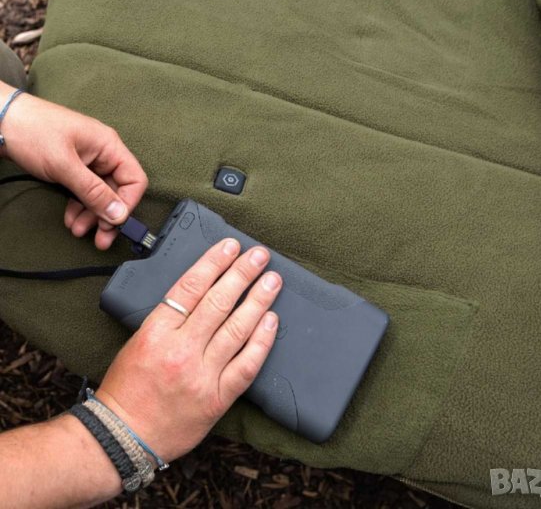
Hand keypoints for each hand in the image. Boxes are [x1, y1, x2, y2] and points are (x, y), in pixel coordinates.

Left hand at [0, 82, 147, 248]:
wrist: (1, 119)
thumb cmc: (32, 131)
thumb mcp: (64, 165)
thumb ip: (93, 191)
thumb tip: (118, 214)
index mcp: (109, 146)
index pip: (134, 179)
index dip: (127, 203)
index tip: (114, 223)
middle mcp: (103, 153)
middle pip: (117, 190)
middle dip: (108, 215)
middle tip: (101, 238)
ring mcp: (88, 160)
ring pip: (100, 194)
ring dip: (91, 215)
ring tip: (78, 229)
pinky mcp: (73, 167)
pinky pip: (84, 191)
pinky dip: (79, 206)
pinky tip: (71, 218)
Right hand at [96, 238, 280, 461]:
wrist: (123, 438)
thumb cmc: (126, 388)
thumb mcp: (138, 341)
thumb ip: (168, 318)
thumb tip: (201, 289)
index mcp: (156, 332)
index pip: (190, 287)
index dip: (214, 262)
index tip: (230, 246)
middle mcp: (180, 350)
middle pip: (218, 302)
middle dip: (242, 274)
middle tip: (259, 255)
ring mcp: (201, 375)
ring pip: (237, 329)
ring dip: (258, 300)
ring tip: (272, 280)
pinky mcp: (217, 398)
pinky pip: (246, 365)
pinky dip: (261, 341)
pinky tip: (272, 320)